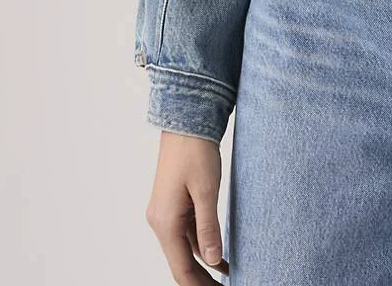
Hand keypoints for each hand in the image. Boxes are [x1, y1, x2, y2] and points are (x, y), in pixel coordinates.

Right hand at [145, 131, 229, 281]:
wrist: (185, 121)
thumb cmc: (195, 151)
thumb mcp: (206, 190)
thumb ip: (208, 227)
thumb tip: (214, 260)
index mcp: (165, 222)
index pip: (182, 268)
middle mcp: (161, 221)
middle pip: (181, 262)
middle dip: (202, 279)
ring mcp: (165, 213)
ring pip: (185, 248)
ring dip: (205, 263)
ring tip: (230, 276)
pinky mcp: (173, 204)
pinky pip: (187, 232)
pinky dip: (202, 244)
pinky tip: (220, 253)